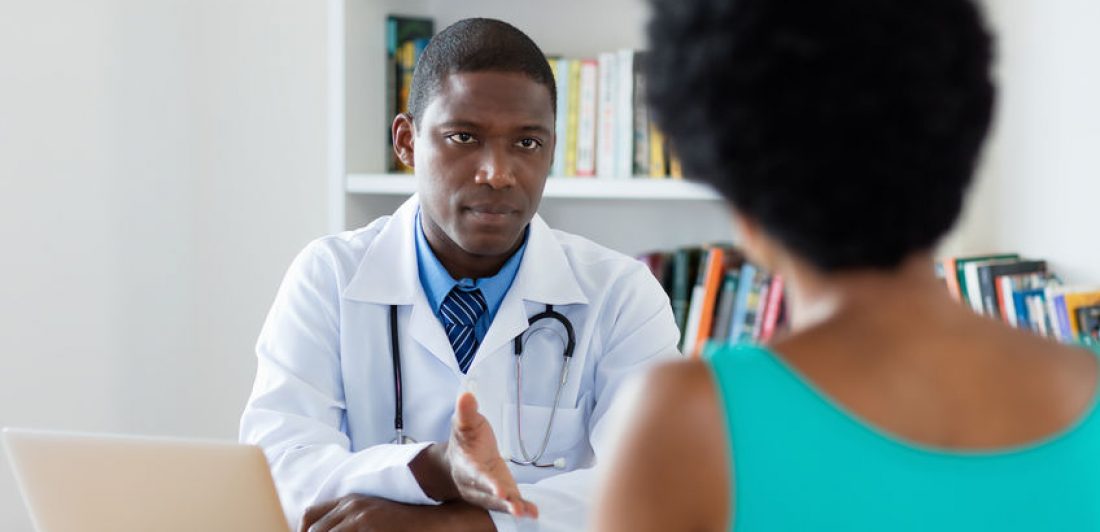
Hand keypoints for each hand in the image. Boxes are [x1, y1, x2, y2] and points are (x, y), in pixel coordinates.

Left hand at [300, 495, 493, 531]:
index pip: (310, 515)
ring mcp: (362, 519)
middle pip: (313, 530)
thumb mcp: (377, 517)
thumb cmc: (411, 525)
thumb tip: (327, 528)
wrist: (443, 521)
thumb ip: (355, 523)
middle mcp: (353, 508)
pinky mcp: (371, 527)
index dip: (301, 531)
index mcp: (352, 501)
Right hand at [444, 392, 538, 518]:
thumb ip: (466, 412)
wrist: (458, 461)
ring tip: (526, 512)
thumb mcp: (465, 424)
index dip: (487, 483)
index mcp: (467, 465)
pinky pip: (511, 502)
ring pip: (500, 503)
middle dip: (502, 501)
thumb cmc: (465, 441)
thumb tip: (466, 395)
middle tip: (514, 507)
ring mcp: (489, 492)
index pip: (477, 475)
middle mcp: (477, 484)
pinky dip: (522, 508)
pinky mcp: (501, 494)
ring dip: (513, 507)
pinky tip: (533, 513)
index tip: (498, 490)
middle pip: (489, 494)